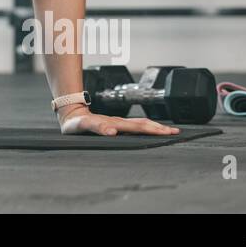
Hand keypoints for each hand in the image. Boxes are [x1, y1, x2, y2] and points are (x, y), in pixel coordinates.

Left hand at [57, 105, 180, 136]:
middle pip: (143, 125)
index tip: (167, 133)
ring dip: (154, 127)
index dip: (152, 130)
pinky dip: (145, 127)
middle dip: (160, 129)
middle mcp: (118, 123)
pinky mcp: (114, 125)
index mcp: (114, 124)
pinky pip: (133, 126)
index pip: (138, 128)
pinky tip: (150, 129)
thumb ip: (96, 128)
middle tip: (176, 133)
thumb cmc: (75, 123)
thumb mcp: (83, 126)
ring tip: (168, 131)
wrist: (69, 114)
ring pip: (140, 124)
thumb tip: (112, 132)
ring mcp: (117, 123)